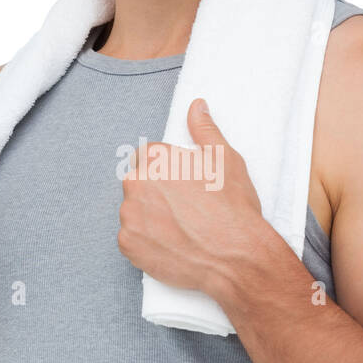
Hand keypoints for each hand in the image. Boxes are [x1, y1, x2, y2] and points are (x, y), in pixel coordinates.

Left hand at [118, 98, 267, 296]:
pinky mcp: (127, 244)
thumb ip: (204, 129)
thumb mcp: (225, 158)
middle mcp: (136, 183)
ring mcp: (129, 215)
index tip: (185, 187)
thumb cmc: (232, 207)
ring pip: (134, 212)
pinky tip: (170, 245)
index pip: (149, 158)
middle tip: (185, 211)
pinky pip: (131, 239)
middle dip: (156, 194)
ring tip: (180, 230)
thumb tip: (196, 105)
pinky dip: (146, 243)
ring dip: (150, 218)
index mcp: (155, 158)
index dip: (168, 173)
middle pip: (139, 184)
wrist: (235, 256)